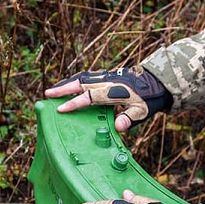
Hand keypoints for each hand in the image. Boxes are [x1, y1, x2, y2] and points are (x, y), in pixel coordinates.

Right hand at [44, 69, 171, 132]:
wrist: (156, 82)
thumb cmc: (148, 99)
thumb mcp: (142, 112)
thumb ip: (129, 119)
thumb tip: (118, 128)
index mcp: (113, 91)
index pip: (89, 97)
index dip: (74, 103)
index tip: (61, 109)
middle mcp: (107, 82)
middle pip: (80, 84)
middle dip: (63, 89)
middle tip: (48, 94)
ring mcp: (106, 77)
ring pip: (82, 78)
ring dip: (66, 83)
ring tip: (52, 90)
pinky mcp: (106, 75)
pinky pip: (87, 77)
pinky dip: (75, 80)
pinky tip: (68, 86)